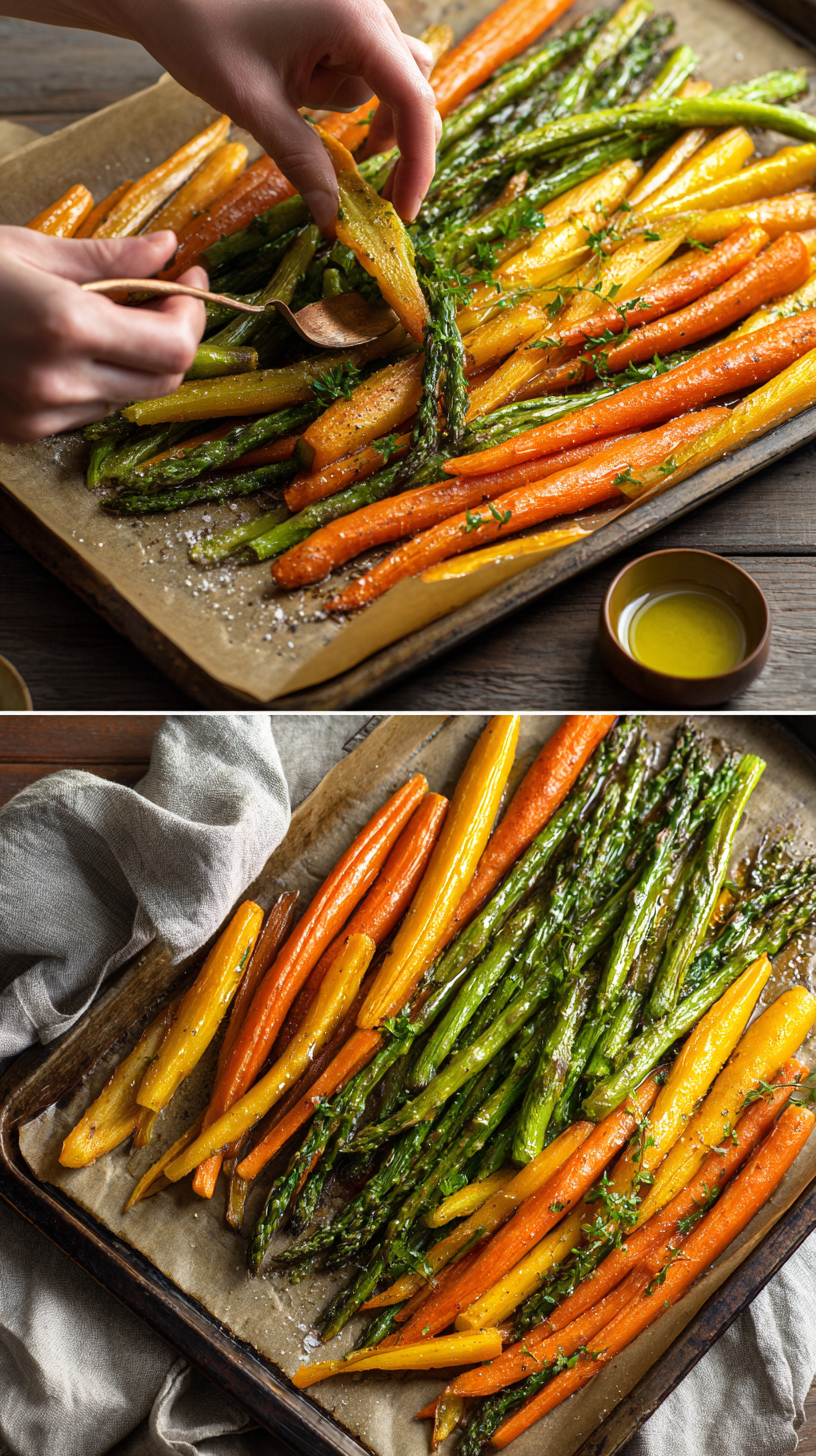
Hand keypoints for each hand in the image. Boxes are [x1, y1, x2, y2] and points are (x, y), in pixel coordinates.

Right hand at [0, 228, 204, 444]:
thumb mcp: (29, 248)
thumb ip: (108, 258)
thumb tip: (167, 248)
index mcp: (66, 324)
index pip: (173, 345)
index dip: (192, 315)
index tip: (187, 282)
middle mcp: (59, 378)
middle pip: (163, 381)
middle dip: (176, 340)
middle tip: (166, 301)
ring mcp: (41, 412)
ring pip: (129, 399)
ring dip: (137, 363)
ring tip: (114, 320)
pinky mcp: (25, 431)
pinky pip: (88, 411)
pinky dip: (99, 382)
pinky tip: (74, 350)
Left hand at [12, 0, 439, 226]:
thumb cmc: (200, 32)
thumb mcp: (254, 106)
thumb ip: (302, 162)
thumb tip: (333, 219)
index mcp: (353, 21)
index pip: (413, 100)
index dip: (418, 161)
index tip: (404, 211)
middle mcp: (366, 6)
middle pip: (412, 88)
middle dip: (397, 144)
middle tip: (377, 199)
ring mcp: (355, 5)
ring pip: (387, 77)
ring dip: (361, 111)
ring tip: (300, 108)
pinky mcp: (338, 11)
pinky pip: (364, 61)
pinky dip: (347, 91)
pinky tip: (305, 94)